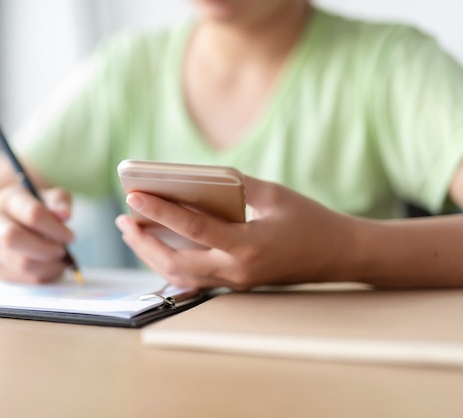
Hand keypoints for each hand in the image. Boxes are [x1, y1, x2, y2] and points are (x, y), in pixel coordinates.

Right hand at [0, 184, 74, 283]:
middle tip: (62, 251)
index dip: (55, 228)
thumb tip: (65, 214)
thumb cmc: (30, 206)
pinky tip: (50, 266)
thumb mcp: (46, 194)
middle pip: (14, 239)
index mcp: (8, 199)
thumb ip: (58, 200)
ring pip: (20, 264)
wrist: (0, 221)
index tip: (70, 236)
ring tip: (59, 259)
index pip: (32, 214)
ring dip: (47, 265)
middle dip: (45, 249)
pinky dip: (43, 275)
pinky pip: (22, 278)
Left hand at [115, 176, 358, 289]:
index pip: (193, 228)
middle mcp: (237, 271)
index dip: (160, 211)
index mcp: (249, 246)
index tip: (134, 195)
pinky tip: (157, 247)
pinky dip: (169, 264)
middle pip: (175, 262)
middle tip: (123, 219)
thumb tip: (197, 178)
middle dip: (143, 241)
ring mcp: (235, 283)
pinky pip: (193, 279)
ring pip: (180, 275)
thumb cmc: (311, 221)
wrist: (339, 255)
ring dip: (151, 254)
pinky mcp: (235, 284)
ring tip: (132, 232)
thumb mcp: (274, 194)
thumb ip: (235, 185)